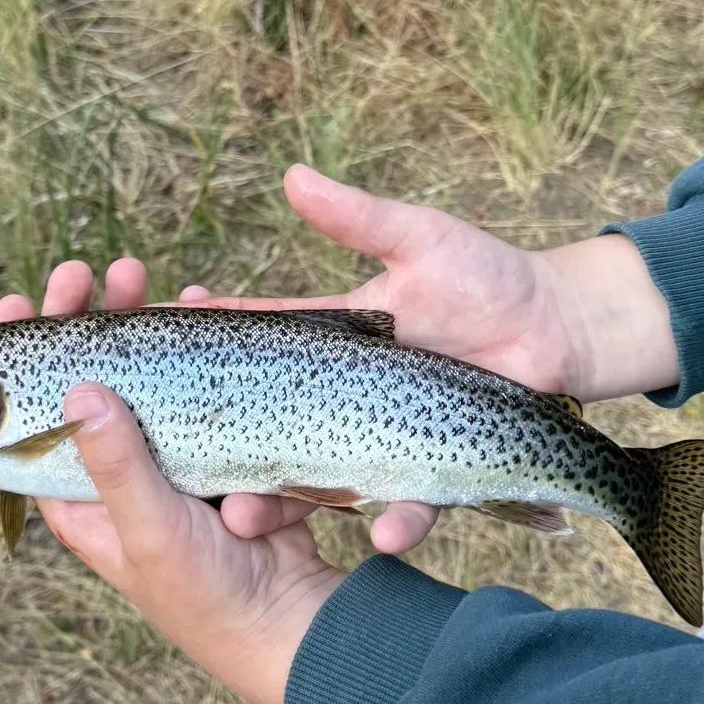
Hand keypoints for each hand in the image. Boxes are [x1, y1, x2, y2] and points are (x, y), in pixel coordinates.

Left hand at [0, 266, 343, 703]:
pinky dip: (199, 346)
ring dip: (144, 325)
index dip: (23, 362)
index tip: (19, 303)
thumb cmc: (207, 595)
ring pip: (147, 376)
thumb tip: (79, 390)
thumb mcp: (152, 530)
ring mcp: (171, 459)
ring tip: (144, 277)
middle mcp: (119, 474)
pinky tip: (203, 308)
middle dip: (92, 324)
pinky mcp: (219, 449)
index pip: (36, 420)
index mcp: (83, 499)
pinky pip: (200, 388)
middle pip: (92, 384)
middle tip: (93, 271)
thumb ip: (118, 464)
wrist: (294, 623)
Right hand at [193, 165, 678, 551]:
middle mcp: (347, 393)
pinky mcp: (433, 471)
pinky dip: (395, 518)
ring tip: (246, 516)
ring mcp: (385, 438)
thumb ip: (357, 217)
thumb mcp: (419, 239)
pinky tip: (383, 528)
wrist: (560, 330)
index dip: (207, 337)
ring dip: (280, 503)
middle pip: (269, 425)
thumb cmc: (488, 277)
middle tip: (173, 462)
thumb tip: (290, 175)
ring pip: (319, 479)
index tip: (143, 341)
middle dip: (220, 446)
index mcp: (334, 336)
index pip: (256, 335)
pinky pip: (408, 503)